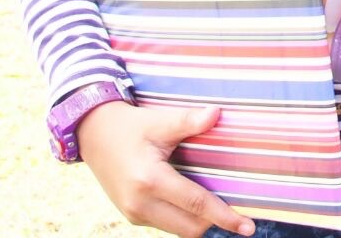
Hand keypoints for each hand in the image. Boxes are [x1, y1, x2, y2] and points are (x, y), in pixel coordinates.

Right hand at [77, 100, 252, 236]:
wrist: (93, 135)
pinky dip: (183, 217)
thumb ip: (189, 120)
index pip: (196, 204)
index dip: (224, 216)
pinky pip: (166, 224)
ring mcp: (133, 213)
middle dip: (214, 220)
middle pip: (190, 226)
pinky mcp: (132, 215)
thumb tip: (217, 114)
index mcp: (150, 180)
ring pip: (178, 229)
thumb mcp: (160, 120)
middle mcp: (140, 203)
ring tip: (214, 201)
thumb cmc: (131, 126)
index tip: (247, 227)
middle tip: (236, 207)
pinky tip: (192, 200)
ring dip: (198, 220)